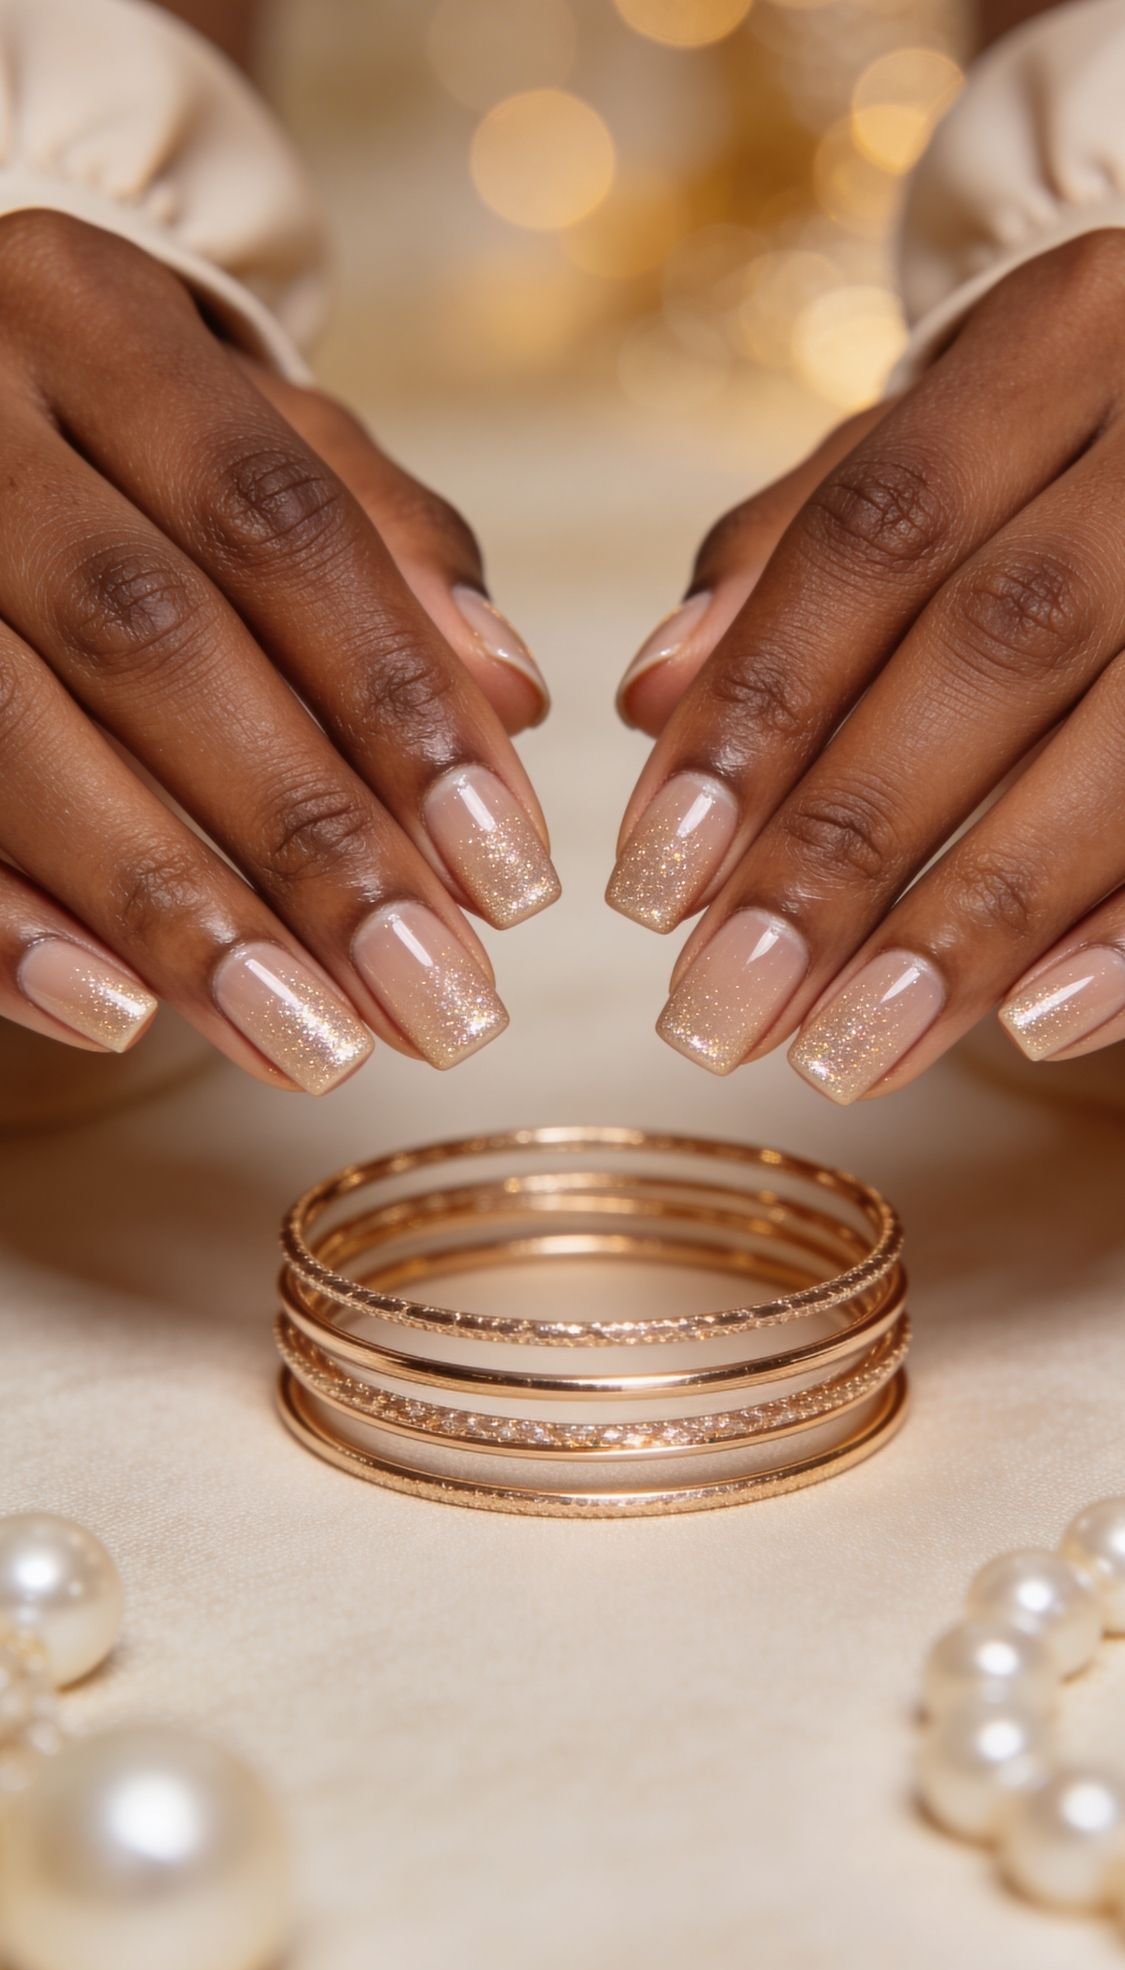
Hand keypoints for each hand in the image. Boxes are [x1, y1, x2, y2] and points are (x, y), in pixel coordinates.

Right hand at [0, 211, 556, 1091]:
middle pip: (148, 637)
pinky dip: (5, 922)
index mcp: (93, 318)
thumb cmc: (110, 440)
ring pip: (9, 731)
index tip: (511, 880)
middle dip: (307, 838)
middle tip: (437, 1004)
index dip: (399, 706)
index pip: (276, 522)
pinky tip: (117, 1017)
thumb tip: (511, 692)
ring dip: (171, 907)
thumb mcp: (242, 435)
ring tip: (314, 1044)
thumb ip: (383, 546)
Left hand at [609, 231, 1124, 1102]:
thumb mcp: (939, 441)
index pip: (878, 534)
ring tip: (844, 1051)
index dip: (759, 710)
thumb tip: (648, 696)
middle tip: (723, 1007)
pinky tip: (1032, 1025)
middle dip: (846, 846)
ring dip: (974, 918)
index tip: (652, 878)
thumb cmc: (1074, 444)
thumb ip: (790, 552)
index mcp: (1066, 334)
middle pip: (997, 647)